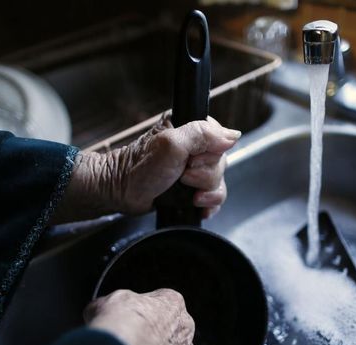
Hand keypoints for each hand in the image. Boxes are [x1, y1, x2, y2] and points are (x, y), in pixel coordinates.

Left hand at [53, 116, 239, 222]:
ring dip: (205, 192)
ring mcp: (194, 168)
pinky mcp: (193, 187)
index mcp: (189, 127)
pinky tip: (196, 205)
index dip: (210, 154)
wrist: (122, 193)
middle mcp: (194, 146)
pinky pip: (214, 196)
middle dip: (204, 176)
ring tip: (186, 193)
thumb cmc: (139, 168)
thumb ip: (201, 135)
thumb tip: (233, 136)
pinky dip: (208, 204)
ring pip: (219, 181)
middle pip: (221, 162)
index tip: (191, 161)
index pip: (220, 138)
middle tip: (183, 177)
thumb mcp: (171, 145)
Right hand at [84, 289, 194, 344]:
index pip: (160, 303)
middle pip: (169, 329)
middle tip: (130, 340)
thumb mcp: (105, 302)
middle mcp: (184, 326)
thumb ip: (109, 306)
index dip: (141, 312)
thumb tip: (98, 311)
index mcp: (172, 301)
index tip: (128, 318)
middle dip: (151, 335)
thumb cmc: (121, 322)